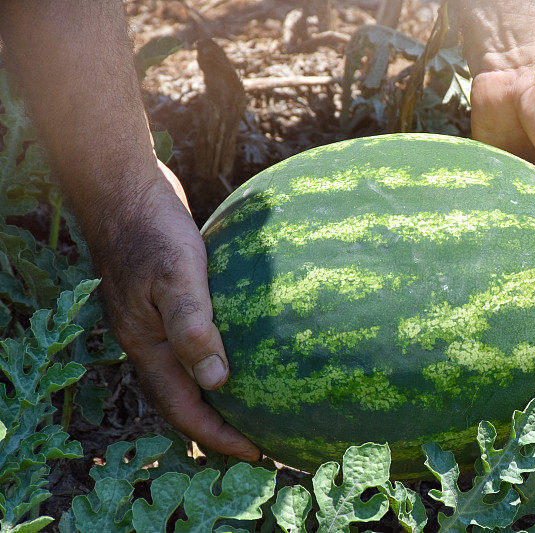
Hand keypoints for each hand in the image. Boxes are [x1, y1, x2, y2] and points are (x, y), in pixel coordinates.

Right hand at [87, 160, 260, 461]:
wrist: (125, 188)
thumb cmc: (151, 230)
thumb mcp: (176, 277)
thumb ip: (193, 327)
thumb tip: (218, 381)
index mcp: (146, 344)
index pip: (182, 407)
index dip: (216, 435)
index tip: (255, 452)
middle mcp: (150, 338)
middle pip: (185, 395)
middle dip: (219, 421)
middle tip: (260, 436)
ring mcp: (159, 317)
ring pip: (191, 366)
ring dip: (220, 388)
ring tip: (258, 400)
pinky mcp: (173, 295)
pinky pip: (198, 334)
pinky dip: (220, 349)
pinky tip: (249, 342)